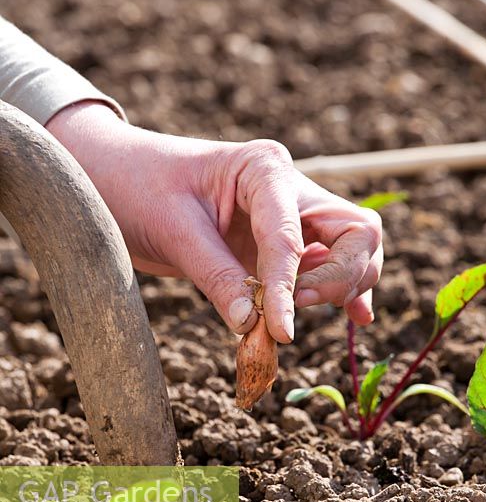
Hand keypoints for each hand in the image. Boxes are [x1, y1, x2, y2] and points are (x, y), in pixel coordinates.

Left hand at [46, 102, 381, 342]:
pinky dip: (342, 290)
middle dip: (339, 279)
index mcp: (263, 170)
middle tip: (292, 315)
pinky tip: (355, 317)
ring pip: (352, 249)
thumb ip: (216, 276)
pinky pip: (327, 265)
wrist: (114, 179)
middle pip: (354, 233)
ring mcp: (289, 215)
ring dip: (341, 288)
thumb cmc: (136, 187)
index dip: (290, 287)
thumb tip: (250, 327)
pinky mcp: (279, 243)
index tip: (280, 331)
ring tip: (294, 318)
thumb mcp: (173, 231)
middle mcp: (288, 189)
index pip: (292, 235)